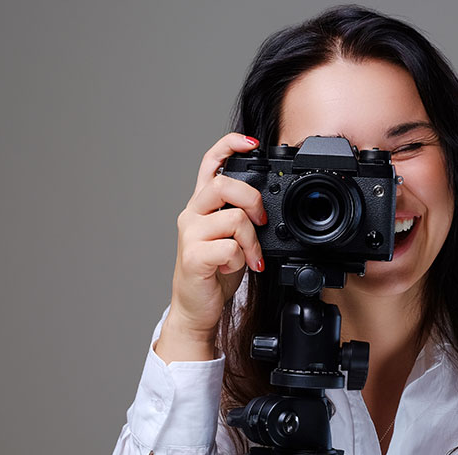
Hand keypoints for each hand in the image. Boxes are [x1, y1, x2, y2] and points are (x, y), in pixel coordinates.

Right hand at [155, 133, 267, 361]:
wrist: (196, 308)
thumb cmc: (216, 271)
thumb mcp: (232, 236)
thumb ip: (241, 215)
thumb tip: (267, 204)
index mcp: (202, 205)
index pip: (210, 162)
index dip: (230, 145)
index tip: (252, 143)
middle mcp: (192, 214)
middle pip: (225, 184)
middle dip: (253, 200)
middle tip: (262, 221)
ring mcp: (190, 234)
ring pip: (234, 218)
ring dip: (252, 240)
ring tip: (251, 256)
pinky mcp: (193, 256)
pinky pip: (229, 247)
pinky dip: (242, 259)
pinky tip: (236, 267)